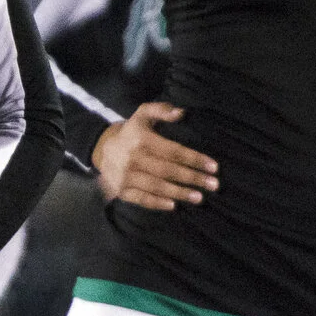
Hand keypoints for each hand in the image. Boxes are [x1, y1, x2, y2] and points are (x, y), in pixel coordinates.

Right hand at [94, 104, 218, 211]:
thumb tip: (181, 113)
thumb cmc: (132, 132)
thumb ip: (161, 110)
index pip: (173, 151)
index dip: (194, 159)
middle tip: (213, 185)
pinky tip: (173, 205)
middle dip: (192, 178)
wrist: (102, 149)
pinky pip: (141, 199)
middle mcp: (133, 158)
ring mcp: (126, 176)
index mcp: (142, 139)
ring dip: (179, 193)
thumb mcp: (143, 114)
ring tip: (199, 197)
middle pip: (168, 170)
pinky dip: (157, 203)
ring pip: (156, 186)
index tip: (214, 167)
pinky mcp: (121, 190)